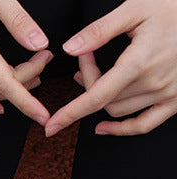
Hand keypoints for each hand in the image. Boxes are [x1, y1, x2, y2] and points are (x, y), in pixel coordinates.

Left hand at [46, 0, 176, 135]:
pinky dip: (122, 128)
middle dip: (88, 83)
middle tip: (86, 61)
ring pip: (119, 111)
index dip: (70, 113)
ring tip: (96, 76)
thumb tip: (70, 48)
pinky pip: (144, 124)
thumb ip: (101, 30)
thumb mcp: (137, 9)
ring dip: (101, 100)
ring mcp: (168, 93)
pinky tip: (103, 126)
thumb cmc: (175, 8)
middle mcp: (154, 82)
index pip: (97, 96)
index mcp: (141, 61)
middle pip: (105, 100)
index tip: (51, 125)